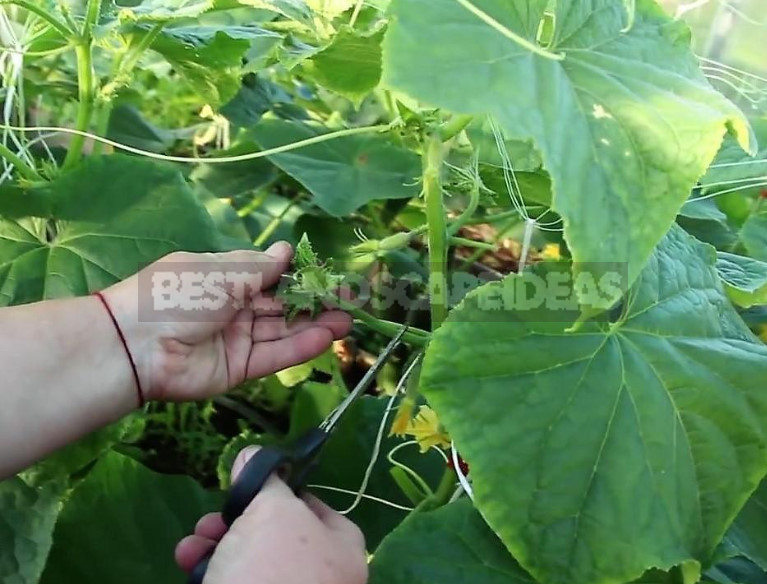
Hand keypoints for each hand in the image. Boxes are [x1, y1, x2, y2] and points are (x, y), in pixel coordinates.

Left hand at [101, 242, 350, 402]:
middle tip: (352, 301)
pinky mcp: (238, 369)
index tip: (332, 276)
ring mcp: (236, 339)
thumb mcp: (221, 271)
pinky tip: (325, 339)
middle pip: (281, 305)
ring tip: (348, 321)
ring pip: (282, 332)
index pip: (271, 276)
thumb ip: (260, 266)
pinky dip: (298, 348)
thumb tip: (287, 250)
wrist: (138, 345)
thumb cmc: (178, 293)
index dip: (301, 277)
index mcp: (224, 277)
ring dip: (315, 326)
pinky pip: (273, 356)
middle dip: (316, 303)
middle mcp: (233, 307)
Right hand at [175, 446, 368, 583]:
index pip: (315, 507)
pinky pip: (235, 581)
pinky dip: (211, 569)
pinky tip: (189, 562)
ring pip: (250, 560)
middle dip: (234, 520)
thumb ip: (265, 480)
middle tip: (211, 519)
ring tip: (191, 544)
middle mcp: (321, 575)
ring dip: (215, 544)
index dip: (282, 491)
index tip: (252, 485)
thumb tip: (253, 455)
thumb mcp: (273, 509)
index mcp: (341, 548)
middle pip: (275, 534)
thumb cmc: (276, 569)